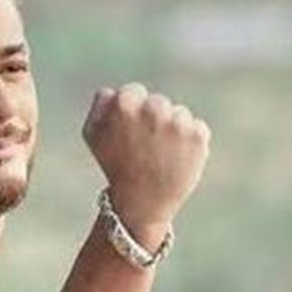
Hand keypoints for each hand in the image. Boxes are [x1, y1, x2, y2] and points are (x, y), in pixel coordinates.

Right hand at [82, 82, 209, 227]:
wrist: (142, 201)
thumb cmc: (114, 166)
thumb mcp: (92, 134)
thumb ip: (100, 104)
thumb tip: (114, 90)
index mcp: (125, 105)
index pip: (134, 91)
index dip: (130, 112)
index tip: (129, 131)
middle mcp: (153, 110)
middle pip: (157, 102)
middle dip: (153, 120)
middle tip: (145, 147)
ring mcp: (178, 123)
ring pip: (178, 114)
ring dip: (172, 131)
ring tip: (159, 156)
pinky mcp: (199, 136)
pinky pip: (196, 127)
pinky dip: (189, 142)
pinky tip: (175, 159)